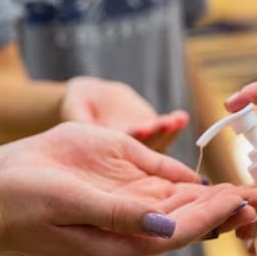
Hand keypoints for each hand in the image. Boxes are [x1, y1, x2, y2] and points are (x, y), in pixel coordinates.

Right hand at [0, 122, 256, 255]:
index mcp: (113, 249)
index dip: (214, 214)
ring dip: (205, 210)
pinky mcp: (105, 231)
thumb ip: (118, 214)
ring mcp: (112, 243)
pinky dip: (178, 207)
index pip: (177, 233)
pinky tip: (199, 195)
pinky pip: (150, 219)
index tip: (245, 196)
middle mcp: (119, 251)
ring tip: (243, 196)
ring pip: (170, 226)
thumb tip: (168, 226)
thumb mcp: (68, 199)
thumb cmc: (20, 199)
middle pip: (182, 231)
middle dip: (220, 213)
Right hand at [61, 76, 189, 151]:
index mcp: (105, 154)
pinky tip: (181, 117)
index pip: (121, 152)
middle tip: (165, 124)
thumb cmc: (76, 106)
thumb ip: (79, 117)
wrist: (90, 99)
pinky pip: (164, 130)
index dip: (133, 141)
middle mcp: (126, 156)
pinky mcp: (152, 131)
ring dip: (168, 132)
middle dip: (156, 136)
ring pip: (158, 141)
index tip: (141, 129)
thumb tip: (84, 122)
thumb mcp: (75, 110)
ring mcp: (142, 144)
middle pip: (145, 149)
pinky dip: (173, 124)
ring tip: (175, 120)